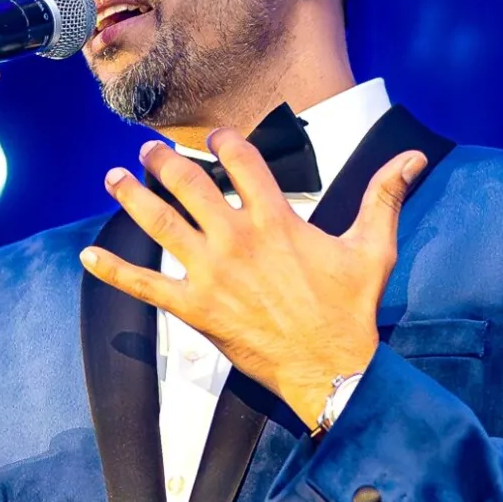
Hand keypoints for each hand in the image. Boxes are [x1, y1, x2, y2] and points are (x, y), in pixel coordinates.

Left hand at [80, 131, 428, 427]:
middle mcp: (237, 238)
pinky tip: (87, 257)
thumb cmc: (349, 310)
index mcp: (276, 219)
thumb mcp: (372, 247)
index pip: (242, 162)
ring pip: (159, 223)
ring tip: (112, 178)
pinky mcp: (194, 308)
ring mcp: (211, 272)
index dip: (225, 142)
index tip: (214, 135)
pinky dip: (113, 271)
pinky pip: (144, 285)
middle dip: (162, 162)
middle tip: (147, 151)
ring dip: (131, 198)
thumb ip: (385, 197)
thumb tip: (415, 158)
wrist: (329, 366)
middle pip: (188, 184)